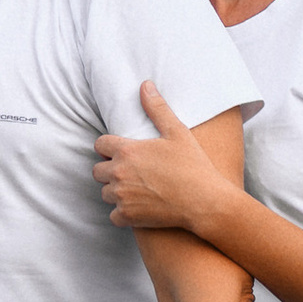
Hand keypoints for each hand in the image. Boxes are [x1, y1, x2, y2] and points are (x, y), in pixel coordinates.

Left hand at [93, 81, 230, 236]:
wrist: (206, 202)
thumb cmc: (193, 166)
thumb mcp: (177, 133)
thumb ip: (157, 109)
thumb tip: (145, 85)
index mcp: (127, 150)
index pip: (99, 144)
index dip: (108, 148)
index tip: (121, 153)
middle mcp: (119, 172)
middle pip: (97, 170)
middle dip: (109, 170)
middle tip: (129, 173)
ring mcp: (122, 196)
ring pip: (105, 193)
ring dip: (115, 192)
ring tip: (135, 190)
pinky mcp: (128, 216)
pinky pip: (113, 216)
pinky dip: (122, 214)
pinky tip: (137, 209)